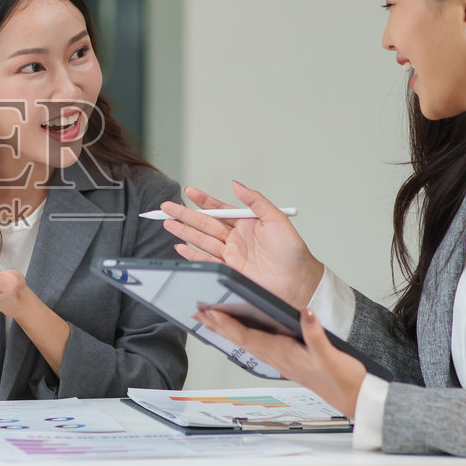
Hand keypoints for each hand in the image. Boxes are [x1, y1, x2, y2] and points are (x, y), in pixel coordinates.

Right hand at [161, 181, 324, 308]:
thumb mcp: (276, 219)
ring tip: (167, 223)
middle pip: (205, 224)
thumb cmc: (293, 251)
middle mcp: (236, 238)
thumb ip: (255, 201)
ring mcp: (231, 255)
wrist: (299, 282)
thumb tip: (236, 183)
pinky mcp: (229, 271)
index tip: (188, 191)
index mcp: (246, 222)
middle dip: (184, 214)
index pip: (219, 209)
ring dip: (183, 232)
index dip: (203, 201)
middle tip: (166, 207)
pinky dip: (191, 254)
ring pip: (201, 240)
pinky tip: (179, 247)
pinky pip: (206, 260)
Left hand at [193, 306, 365, 418]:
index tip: (212, 313)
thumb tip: (305, 313)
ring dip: (226, 332)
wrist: (351, 398)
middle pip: (240, 339)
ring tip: (209, 321)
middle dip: (218, 327)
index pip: (249, 336)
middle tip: (198, 314)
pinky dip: (243, 337)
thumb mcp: (330, 353)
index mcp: (284, 353)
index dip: (228, 325)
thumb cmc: (341, 379)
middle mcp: (277, 357)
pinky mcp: (286, 361)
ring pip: (246, 343)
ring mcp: (280, 360)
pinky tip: (237, 333)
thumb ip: (315, 333)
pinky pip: (257, 347)